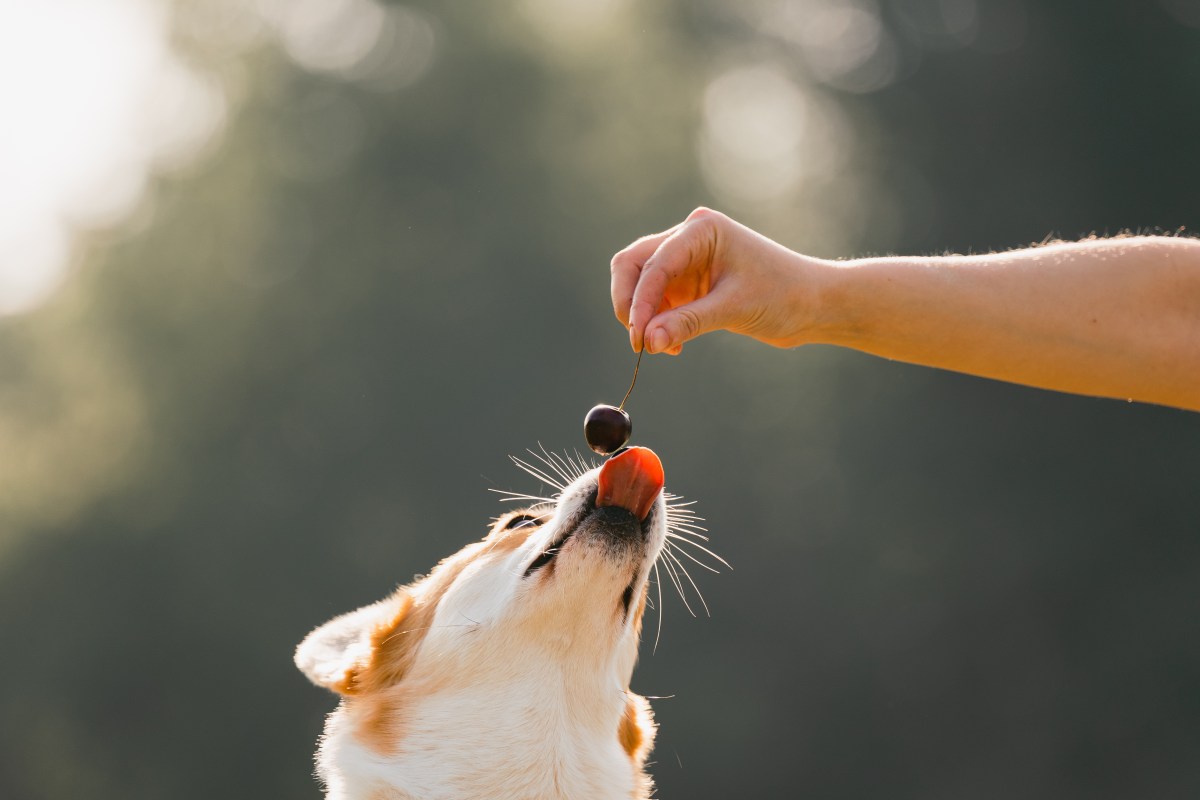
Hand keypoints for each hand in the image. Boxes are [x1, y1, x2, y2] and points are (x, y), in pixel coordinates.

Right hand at [610, 208, 819, 353]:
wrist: (814, 304)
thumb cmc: (784, 295)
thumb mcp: (734, 309)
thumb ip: (688, 322)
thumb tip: (647, 342)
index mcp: (702, 229)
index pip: (654, 262)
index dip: (640, 300)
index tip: (638, 336)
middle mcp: (689, 238)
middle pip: (634, 265)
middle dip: (631, 304)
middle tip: (638, 340)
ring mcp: (687, 261)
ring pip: (641, 285)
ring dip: (643, 317)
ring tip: (662, 346)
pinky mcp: (689, 284)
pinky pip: (657, 302)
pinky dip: (657, 323)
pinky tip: (673, 344)